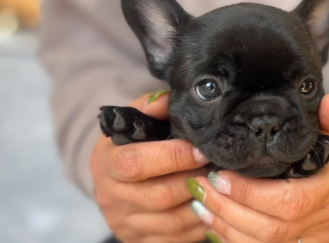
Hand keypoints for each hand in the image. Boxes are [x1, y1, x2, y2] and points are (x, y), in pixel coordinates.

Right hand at [90, 92, 209, 242]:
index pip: (136, 163)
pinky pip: (179, 239)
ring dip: (204, 202)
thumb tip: (172, 99)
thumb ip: (151, 107)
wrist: (113, 180)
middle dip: (195, 179)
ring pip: (174, 221)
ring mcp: (127, 224)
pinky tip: (213, 205)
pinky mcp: (142, 242)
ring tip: (221, 184)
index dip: (173, 157)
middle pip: (161, 195)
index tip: (200, 148)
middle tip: (218, 166)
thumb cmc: (131, 145)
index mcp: (107, 163)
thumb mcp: (133, 121)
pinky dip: (201, 223)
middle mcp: (111, 197)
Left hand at [186, 91, 328, 242]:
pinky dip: (236, 241)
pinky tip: (216, 224)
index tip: (219, 175)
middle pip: (271, 230)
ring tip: (201, 203)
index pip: (290, 202)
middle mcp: (327, 221)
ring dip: (226, 227)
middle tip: (200, 186)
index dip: (249, 193)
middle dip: (228, 209)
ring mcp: (316, 240)